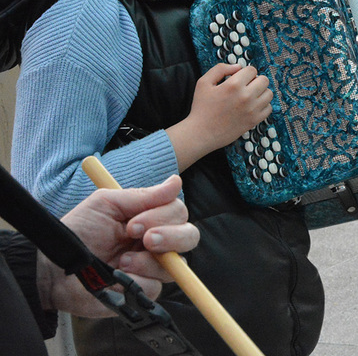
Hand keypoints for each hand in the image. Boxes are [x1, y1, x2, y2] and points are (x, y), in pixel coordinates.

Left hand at [39, 175, 198, 316]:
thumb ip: (143, 196)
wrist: (53, 266)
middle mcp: (156, 242)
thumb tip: (175, 182)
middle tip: (145, 239)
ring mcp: (151, 268)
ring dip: (150, 261)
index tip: (133, 223)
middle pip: (189, 237)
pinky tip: (119, 276)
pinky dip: (139, 280)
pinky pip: (157, 287)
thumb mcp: (107, 204)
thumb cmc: (78, 231)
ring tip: (123, 261)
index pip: (178, 213)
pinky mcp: (142, 291)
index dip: (163, 216)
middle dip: (171, 237)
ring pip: (177, 265)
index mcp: (150, 218)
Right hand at [167, 63, 272, 170]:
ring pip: (269, 93)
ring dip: (261, 92)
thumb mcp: (204, 82)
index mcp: (233, 85)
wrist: (201, 133)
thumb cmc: (201, 108)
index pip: (252, 70)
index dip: (245, 72)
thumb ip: (220, 69)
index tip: (240, 78)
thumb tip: (237, 66)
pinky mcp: (254, 120)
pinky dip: (263, 105)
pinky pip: (269, 108)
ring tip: (250, 96)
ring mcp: (252, 109)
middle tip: (246, 86)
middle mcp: (246, 96)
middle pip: (264, 80)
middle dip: (255, 80)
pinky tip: (252, 106)